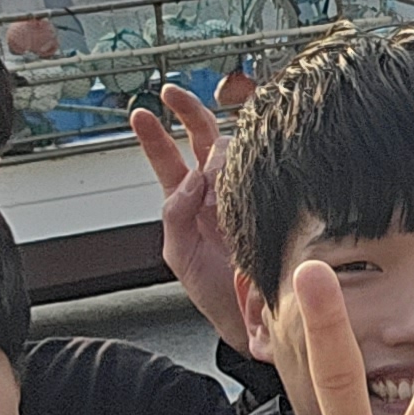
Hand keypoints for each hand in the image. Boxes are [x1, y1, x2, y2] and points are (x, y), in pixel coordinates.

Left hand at [128, 84, 239, 339]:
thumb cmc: (217, 295)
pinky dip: (256, 153)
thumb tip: (190, 179)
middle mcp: (216, 195)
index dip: (156, 136)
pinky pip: (263, 169)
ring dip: (219, 143)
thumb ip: (176, 215)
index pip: (169, 161)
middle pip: (202, 142)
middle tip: (173, 92)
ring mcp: (244, 194)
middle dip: (188, 113)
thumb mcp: (180, 257)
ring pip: (234, 150)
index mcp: (190, 206)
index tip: (143, 111)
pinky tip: (249, 151)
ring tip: (214, 159)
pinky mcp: (271, 200)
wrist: (255, 322)